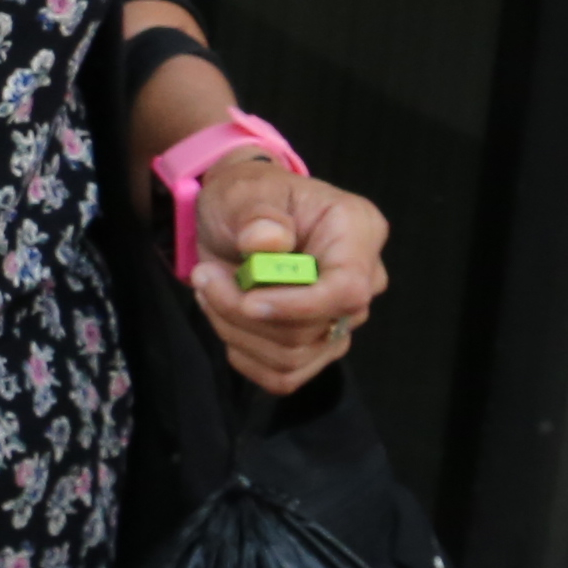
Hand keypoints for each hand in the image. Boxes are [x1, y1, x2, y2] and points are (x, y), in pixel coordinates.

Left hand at [189, 154, 388, 399]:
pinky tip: (226, 318)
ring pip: (293, 357)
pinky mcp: (318, 346)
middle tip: (204, 277)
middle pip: (314, 329)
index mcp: (358, 231)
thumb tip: (266, 243)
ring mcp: (343, 318)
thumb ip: (258, 215)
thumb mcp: (245, 191)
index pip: (348, 289)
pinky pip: (284, 376)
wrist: (235, 216)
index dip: (298, 306)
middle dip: (244, 311)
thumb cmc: (247, 196)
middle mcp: (363, 280)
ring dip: (236, 331)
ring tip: (209, 289)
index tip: (248, 301)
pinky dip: (245, 354)